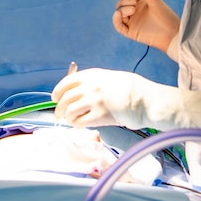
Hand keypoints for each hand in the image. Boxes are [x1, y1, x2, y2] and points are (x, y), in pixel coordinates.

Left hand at [51, 68, 200, 130]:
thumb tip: (77, 91)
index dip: (58, 92)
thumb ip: (93, 82)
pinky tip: (81, 124)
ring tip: (72, 120)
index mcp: (92, 75)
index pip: (66, 82)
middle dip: (59, 109)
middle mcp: (91, 87)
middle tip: (60, 114)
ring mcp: (95, 101)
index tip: (55, 98)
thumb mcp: (110, 77)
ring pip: (69, 111)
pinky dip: (77, 125)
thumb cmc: (131, 88)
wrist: (145, 99)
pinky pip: (80, 122)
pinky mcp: (100, 116)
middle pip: (65, 99)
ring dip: (68, 118)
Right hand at [111, 0, 179, 52]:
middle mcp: (135, 12)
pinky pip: (118, 26)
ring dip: (122, 8)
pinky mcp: (131, 32)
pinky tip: (118, 14)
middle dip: (124, 0)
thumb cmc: (166, 15)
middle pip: (121, 3)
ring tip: (132, 9)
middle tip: (134, 3)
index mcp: (140, 3)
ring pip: (119, 13)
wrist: (172, 33)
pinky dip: (115, 19)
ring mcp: (132, 22)